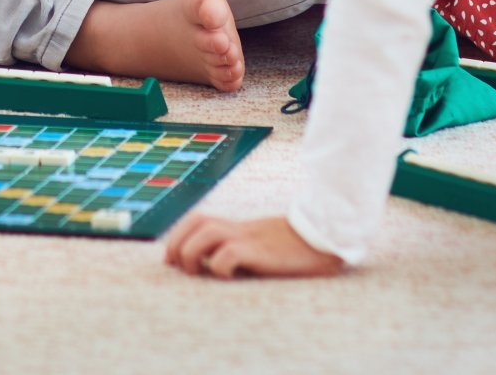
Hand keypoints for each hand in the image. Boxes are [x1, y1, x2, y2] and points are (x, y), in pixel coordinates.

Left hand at [164, 214, 344, 279]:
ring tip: (197, 272)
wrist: (324, 240)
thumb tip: (219, 269)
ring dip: (191, 252)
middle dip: (177, 243)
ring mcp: (249, 238)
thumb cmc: (295, 250)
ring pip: (205, 232)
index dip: (179, 235)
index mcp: (238, 228)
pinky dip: (220, 266)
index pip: (198, 219)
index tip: (171, 259)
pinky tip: (228, 277)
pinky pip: (229, 254)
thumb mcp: (263, 247)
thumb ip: (243, 250)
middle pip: (196, 221)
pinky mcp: (260, 251)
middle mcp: (240, 229)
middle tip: (177, 266)